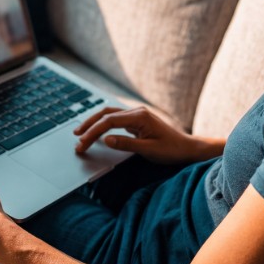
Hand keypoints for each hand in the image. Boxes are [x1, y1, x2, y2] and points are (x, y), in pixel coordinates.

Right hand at [73, 106, 222, 164]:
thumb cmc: (172, 150)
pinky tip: (95, 131)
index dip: (93, 132)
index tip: (82, 143)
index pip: (109, 121)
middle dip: (89, 125)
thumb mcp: (149, 151)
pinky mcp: (137, 121)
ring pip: (109, 114)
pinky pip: (115, 119)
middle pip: (105, 114)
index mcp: (139, 117)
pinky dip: (102, 124)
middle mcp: (137, 112)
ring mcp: (137, 115)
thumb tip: (105, 139)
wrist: (188, 148)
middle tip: (76, 139)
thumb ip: (126, 144)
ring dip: (93, 123)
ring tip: (80, 133)